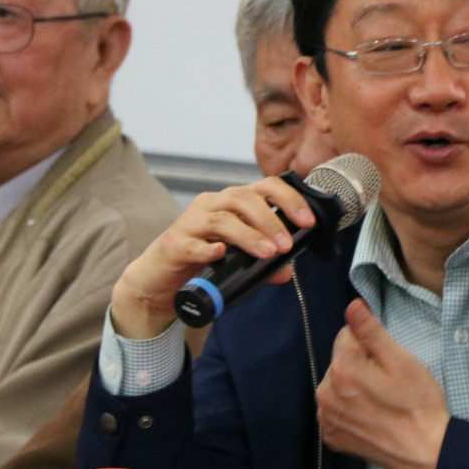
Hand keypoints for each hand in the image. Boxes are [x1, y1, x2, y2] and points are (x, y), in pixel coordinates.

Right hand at [109, 177, 315, 338]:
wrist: (160, 280)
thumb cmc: (203, 262)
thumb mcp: (239, 261)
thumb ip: (264, 264)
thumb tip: (287, 270)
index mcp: (232, 203)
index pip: (264, 187)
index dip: (288, 199)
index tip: (307, 221)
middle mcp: (211, 206)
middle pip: (242, 198)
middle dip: (270, 219)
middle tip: (286, 244)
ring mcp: (190, 223)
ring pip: (221, 220)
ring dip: (248, 235)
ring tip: (268, 253)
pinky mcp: (174, 245)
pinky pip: (191, 243)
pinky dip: (207, 249)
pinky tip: (220, 254)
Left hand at [316, 299, 449, 468]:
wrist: (425, 451)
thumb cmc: (417, 403)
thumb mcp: (400, 360)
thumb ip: (371, 331)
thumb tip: (351, 305)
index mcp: (341, 369)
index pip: (346, 336)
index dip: (370, 346)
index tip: (388, 364)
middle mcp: (325, 394)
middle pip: (340, 362)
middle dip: (360, 366)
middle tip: (388, 385)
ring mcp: (326, 419)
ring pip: (336, 386)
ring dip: (354, 388)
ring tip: (381, 402)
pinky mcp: (331, 437)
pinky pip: (336, 411)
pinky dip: (350, 410)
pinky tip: (371, 417)